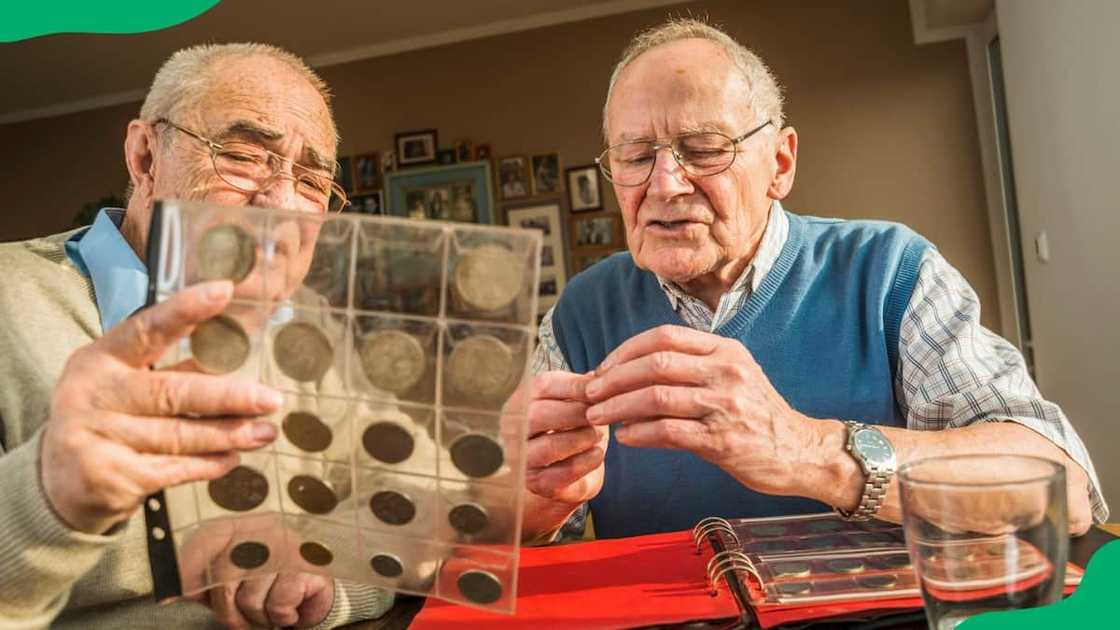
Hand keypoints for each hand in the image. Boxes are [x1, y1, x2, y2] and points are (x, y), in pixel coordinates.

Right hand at [40, 281, 281, 533]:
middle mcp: (95, 393)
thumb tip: (234, 359)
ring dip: (230, 434)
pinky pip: (174, 469)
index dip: (185, 310)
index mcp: (100, 358)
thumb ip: (169, 371)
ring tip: (266, 432)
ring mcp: (98, 436)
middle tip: (271, 399)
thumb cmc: (106, 418)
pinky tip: (232, 458)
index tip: (223, 291)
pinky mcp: (109, 476)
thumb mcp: (124, 383)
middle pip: (173, 392)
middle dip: (229, 397)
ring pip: (180, 435)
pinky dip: (208, 465)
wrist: (60, 483)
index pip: (146, 328)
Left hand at [178, 515, 334, 628]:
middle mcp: (263, 530)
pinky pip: (278, 603)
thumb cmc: (269, 588)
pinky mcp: (306, 566)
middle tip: (240, 620)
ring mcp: (286, 545)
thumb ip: (205, 582)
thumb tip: (170, 593)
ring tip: (269, 610)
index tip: (172, 596)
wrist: (314, 594)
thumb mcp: (232, 581)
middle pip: (225, 578)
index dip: (188, 567)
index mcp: (241, 527)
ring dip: (259, 617)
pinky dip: (282, 615)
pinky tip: (290, 607)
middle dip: (228, 611)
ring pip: (251, 597)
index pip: (207, 539)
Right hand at [524, 371, 607, 506]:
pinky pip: (562, 473)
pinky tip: (597, 453)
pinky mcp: (537, 483)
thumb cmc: (567, 426)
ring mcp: (521, 458)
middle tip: (599, 414)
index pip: (542, 386)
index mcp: (521, 399)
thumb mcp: (571, 401)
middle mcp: (512, 428)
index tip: (600, 389)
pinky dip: (585, 462)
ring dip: (581, 438)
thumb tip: (599, 376)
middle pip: (538, 416)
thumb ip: (582, 387)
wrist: (561, 469)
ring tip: (599, 434)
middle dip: (575, 414)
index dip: (575, 386)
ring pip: (549, 446)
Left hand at [583, 325, 813, 496]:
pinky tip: (625, 437)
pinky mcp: (723, 441)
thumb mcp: (733, 374)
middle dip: (614, 378)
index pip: (664, 337)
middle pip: (655, 364)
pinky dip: (639, 434)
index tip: (603, 367)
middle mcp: (726, 372)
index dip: (625, 350)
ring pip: (656, 397)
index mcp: (725, 350)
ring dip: (618, 407)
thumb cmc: (757, 413)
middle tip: (590, 393)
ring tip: (597, 416)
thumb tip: (634, 367)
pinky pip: (669, 432)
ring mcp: (725, 406)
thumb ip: (693, 364)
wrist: (799, 451)